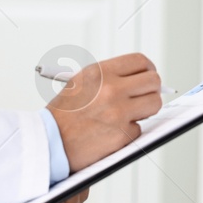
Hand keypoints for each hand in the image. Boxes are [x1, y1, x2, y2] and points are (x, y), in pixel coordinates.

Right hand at [48, 52, 163, 171]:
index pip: (140, 61)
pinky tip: (113, 132)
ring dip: (146, 110)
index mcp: (101, 72)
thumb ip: (109, 76)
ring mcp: (118, 112)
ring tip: (130, 114)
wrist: (49, 141)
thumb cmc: (63, 115)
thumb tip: (138, 78)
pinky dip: (130, 132)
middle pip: (153, 81)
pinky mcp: (121, 135)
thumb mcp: (82, 82)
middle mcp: (111, 89)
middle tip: (144, 96)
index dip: (148, 69)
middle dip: (152, 90)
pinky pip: (139, 129)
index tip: (148, 76)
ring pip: (154, 104)